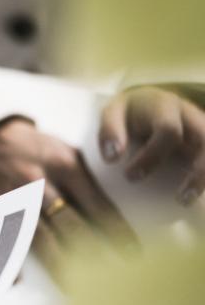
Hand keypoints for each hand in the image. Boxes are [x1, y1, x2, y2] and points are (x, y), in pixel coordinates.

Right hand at [0, 118, 136, 282]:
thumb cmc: (33, 149)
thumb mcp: (64, 151)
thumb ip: (86, 179)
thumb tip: (115, 215)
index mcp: (64, 165)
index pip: (97, 204)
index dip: (117, 232)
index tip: (132, 256)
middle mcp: (39, 182)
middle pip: (69, 224)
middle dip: (92, 253)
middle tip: (112, 280)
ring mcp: (13, 197)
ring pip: (39, 237)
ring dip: (58, 264)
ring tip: (75, 289)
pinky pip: (1, 238)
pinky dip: (8, 260)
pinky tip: (18, 280)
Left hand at [99, 86, 204, 205]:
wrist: (150, 102)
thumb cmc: (129, 114)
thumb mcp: (114, 113)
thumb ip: (110, 131)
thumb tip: (112, 158)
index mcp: (165, 107)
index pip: (168, 131)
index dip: (152, 156)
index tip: (130, 177)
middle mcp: (190, 116)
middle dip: (197, 173)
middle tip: (179, 199)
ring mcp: (203, 127)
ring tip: (186, 202)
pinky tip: (198, 198)